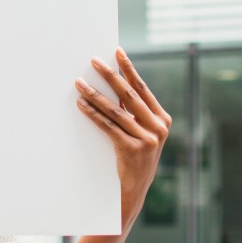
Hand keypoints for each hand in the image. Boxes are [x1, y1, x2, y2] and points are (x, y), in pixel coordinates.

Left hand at [74, 48, 171, 231]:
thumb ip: (136, 113)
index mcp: (163, 119)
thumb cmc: (137, 158)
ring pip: (115, 110)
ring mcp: (146, 139)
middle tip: (93, 61)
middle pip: (128, 95)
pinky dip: (92, 114)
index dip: (128, 68)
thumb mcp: (144, 134)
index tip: (117, 52)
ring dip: (94, 94)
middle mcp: (158, 127)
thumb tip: (116, 87)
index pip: (142, 88)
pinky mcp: (131, 150)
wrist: (135, 190)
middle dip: (109, 75)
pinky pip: (108, 126)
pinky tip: (81, 105)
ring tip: (79, 83)